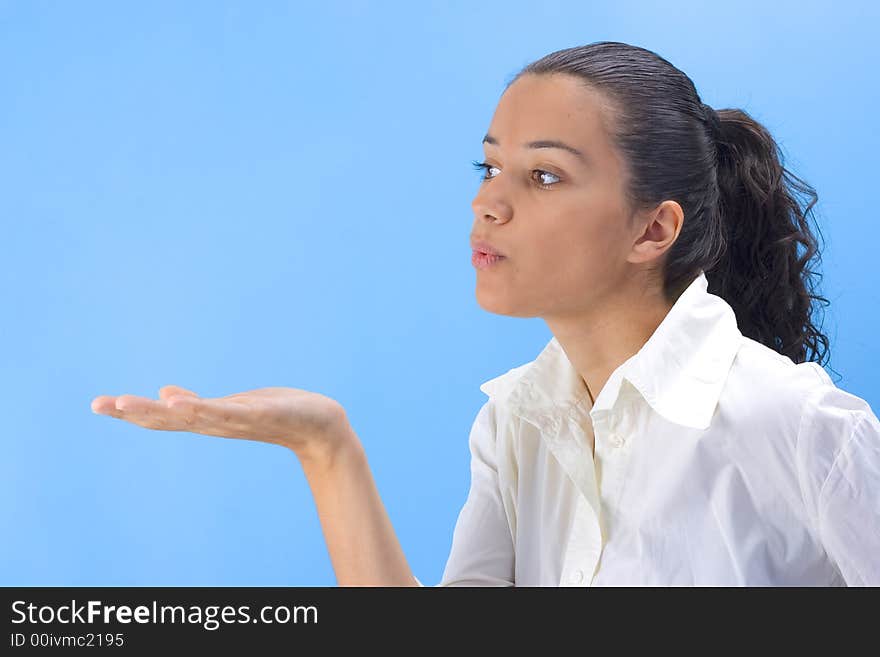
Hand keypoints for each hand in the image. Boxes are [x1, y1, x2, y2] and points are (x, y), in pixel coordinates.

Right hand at [90, 384, 353, 458]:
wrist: (319, 428)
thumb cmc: (274, 415)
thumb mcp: (232, 407)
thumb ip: (198, 404)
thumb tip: (164, 394)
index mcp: (209, 420)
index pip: (162, 417)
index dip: (131, 412)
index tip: (98, 404)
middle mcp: (217, 424)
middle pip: (169, 419)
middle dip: (135, 413)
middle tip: (100, 404)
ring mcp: (237, 421)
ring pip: (193, 417)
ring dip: (160, 410)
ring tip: (130, 402)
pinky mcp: (260, 414)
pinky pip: (227, 413)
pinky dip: (202, 409)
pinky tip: (180, 402)